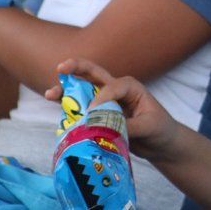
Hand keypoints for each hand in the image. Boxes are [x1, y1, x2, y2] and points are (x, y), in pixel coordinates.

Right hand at [44, 57, 179, 160]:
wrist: (160, 142)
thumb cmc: (159, 128)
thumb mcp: (149, 126)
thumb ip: (129, 126)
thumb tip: (106, 128)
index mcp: (130, 86)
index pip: (111, 86)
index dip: (100, 98)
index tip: (92, 113)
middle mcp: (115, 89)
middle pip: (93, 74)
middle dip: (76, 69)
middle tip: (61, 68)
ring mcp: (105, 101)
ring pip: (83, 90)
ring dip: (66, 90)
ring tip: (50, 93)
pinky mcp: (99, 114)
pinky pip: (81, 108)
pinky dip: (68, 107)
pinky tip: (56, 107)